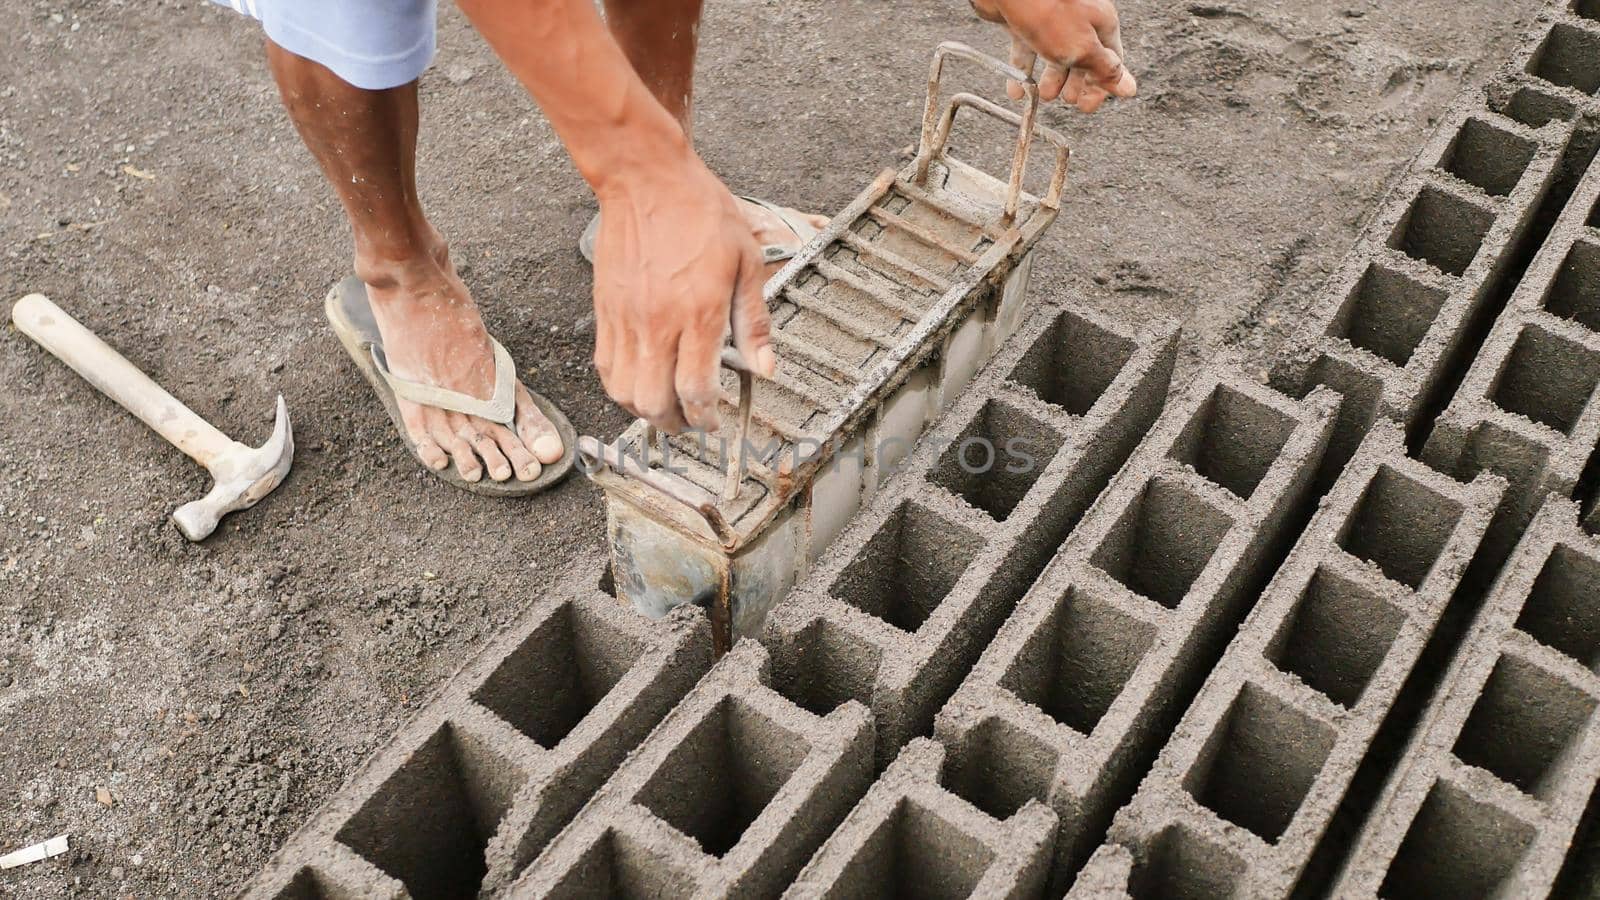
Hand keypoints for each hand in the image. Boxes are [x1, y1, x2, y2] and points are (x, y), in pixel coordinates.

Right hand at [590, 150, 774, 434]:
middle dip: (676, 424)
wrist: (646, 179)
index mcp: (698, 313)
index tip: (715, 421)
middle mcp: (657, 323)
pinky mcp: (604, 309)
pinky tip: (639, 381)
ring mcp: (625, 318)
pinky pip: (604, 365)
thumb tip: (765, 369)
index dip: (706, 417)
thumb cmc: (700, 212)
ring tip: (665, 407)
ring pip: (623, 391)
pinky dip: (620, 386)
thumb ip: (754, 321)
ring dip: (644, 410)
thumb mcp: (746, 263)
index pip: (695, 389)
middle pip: (654, 402)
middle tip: (692, 421)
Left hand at [971, 0, 1136, 112]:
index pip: (1110, 62)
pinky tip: (1017, 90)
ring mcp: (1051, 22)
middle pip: (1082, 60)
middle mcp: (1079, 22)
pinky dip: (1024, 72)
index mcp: (1100, 25)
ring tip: (1043, 95)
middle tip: (1067, 99)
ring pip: (1055, 56)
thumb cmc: (1049, 9)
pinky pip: (1027, 51)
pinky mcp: (1025, 23)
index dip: (1101, 86)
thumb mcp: (1083, 48)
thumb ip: (1104, 70)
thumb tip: (1129, 88)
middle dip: (1075, 84)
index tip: (1087, 106)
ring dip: (1050, 80)